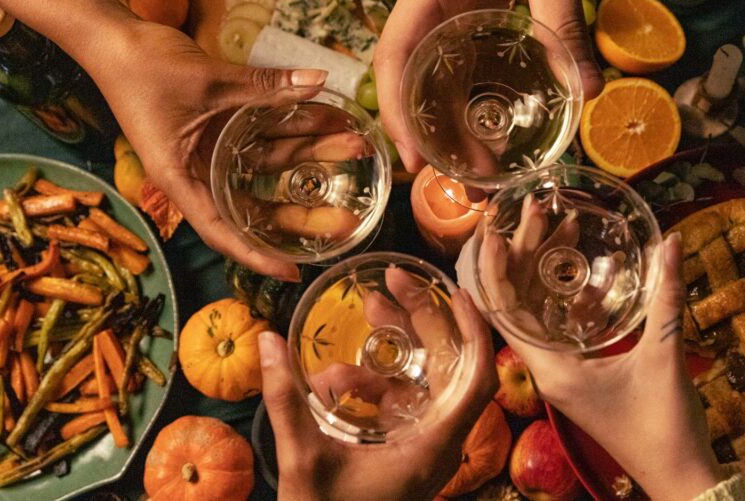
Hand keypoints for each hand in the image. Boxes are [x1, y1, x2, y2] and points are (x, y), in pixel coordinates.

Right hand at [86, 20, 331, 279]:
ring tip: (354, 146)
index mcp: (182, 179)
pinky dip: (292, 130)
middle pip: (256, 204)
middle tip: (348, 216)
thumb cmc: (145, 68)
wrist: (115, 37)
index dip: (257, 256)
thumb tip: (318, 79)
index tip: (292, 272)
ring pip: (268, 165)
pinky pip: (263, 137)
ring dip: (309, 156)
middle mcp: (199, 172)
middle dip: (303, 209)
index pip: (223, 231)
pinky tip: (327, 122)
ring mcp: (212, 151)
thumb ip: (265, 85)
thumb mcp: (209, 81)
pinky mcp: (221, 127)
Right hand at [257, 289, 497, 500]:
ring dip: (393, 351)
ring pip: (421, 385)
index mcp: (434, 448)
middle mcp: (439, 445)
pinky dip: (376, 385)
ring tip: (363, 314)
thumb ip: (285, 400)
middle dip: (421, 321)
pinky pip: (401, 406)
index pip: (477, 381)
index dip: (475, 332)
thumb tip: (267, 341)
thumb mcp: (303, 460)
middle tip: (389, 284)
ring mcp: (424, 449)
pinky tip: (336, 378)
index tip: (456, 292)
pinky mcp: (406, 453)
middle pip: (449, 369)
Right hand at [374, 0, 604, 171]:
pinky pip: (461, 67)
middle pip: (413, 80)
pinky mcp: (469, 16)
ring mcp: (447, 13)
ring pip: (436, 79)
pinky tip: (494, 133)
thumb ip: (563, 21)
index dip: (397, 112)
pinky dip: (473, 104)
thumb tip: (591, 90)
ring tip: (484, 174)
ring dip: (453, 129)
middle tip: (466, 187)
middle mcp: (428, 7)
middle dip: (432, 137)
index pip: (394, 56)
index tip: (416, 160)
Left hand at [480, 231, 728, 500]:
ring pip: (540, 312)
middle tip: (536, 211)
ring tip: (561, 226)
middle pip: (519, 304)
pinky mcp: (579, 376)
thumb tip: (673, 241)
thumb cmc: (664, 425)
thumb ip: (667, 298)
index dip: (495, 270)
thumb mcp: (665, 356)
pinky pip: (563, 327)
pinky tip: (593, 271)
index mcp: (551, 369)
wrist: (678, 476)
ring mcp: (561, 373)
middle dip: (525, 255)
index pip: (503, 312)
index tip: (494, 230)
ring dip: (548, 272)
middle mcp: (547, 370)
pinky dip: (572, 298)